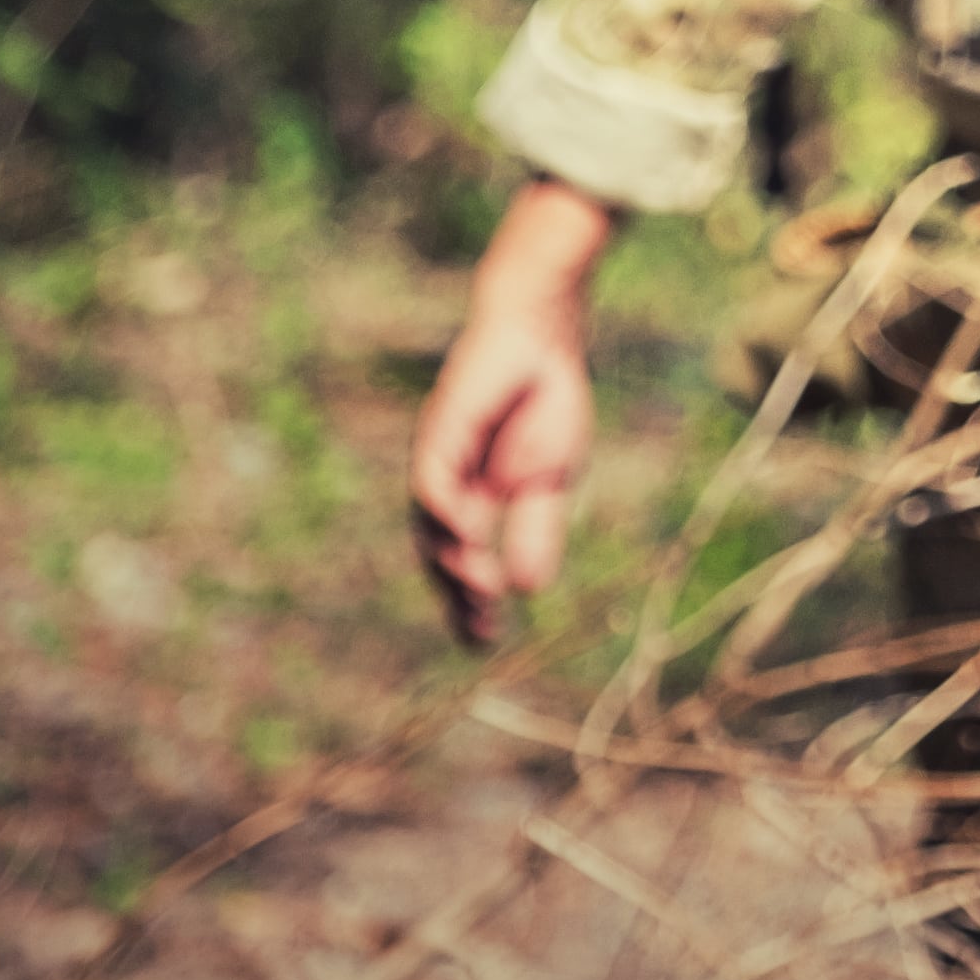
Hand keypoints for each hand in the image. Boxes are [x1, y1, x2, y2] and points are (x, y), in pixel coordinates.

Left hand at [408, 178, 613, 644]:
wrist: (541, 338)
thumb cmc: (543, 401)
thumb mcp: (549, 480)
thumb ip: (535, 530)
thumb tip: (529, 589)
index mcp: (473, 500)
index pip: (462, 562)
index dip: (470, 602)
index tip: (486, 641)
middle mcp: (447, 486)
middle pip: (439, 553)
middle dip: (456, 593)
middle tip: (479, 632)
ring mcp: (440, 461)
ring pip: (430, 525)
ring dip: (452, 560)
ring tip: (479, 591)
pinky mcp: (440, 434)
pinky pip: (433, 481)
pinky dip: (447, 512)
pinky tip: (470, 535)